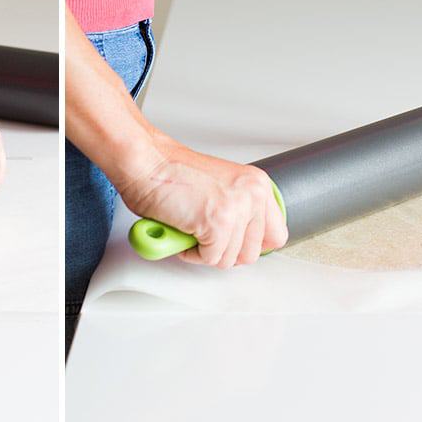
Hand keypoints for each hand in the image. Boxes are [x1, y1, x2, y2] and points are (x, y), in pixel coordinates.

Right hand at [118, 133, 288, 268]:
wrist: (145, 162)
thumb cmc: (170, 174)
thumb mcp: (221, 187)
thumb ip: (239, 210)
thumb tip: (242, 241)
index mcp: (257, 184)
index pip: (276, 234)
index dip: (250, 245)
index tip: (232, 242)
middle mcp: (253, 195)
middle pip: (252, 253)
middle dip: (224, 251)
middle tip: (203, 235)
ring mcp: (237, 209)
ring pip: (229, 259)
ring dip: (204, 252)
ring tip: (189, 227)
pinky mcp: (218, 224)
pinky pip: (210, 259)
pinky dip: (191, 252)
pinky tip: (182, 230)